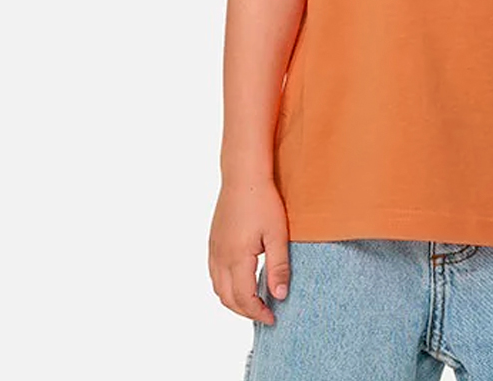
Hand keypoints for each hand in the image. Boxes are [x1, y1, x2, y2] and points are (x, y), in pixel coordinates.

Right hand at [208, 177, 290, 324]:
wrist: (243, 175)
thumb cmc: (263, 201)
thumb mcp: (277, 234)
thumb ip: (278, 266)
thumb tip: (280, 295)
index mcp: (236, 258)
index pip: (244, 299)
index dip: (258, 312)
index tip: (273, 318)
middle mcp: (220, 257)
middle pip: (227, 298)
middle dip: (245, 311)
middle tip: (264, 313)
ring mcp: (214, 249)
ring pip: (218, 287)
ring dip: (234, 300)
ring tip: (254, 301)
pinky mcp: (213, 241)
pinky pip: (214, 273)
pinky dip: (226, 286)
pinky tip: (240, 281)